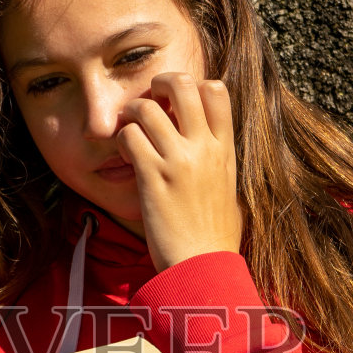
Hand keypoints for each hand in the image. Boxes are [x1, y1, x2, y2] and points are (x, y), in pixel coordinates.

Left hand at [116, 72, 242, 272]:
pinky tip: (126, 156)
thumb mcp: (230, 192)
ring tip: (129, 129)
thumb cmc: (215, 238)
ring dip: (131, 113)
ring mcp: (178, 161)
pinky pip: (129, 136)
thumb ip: (219, 164)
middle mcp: (204, 148)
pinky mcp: (153, 177)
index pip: (217, 90)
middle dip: (159, 83)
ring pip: (147, 108)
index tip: (179, 103)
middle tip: (148, 100)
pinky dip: (122, 140)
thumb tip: (212, 151)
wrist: (203, 268)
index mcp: (225, 150)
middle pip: (182, 85)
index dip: (194, 85)